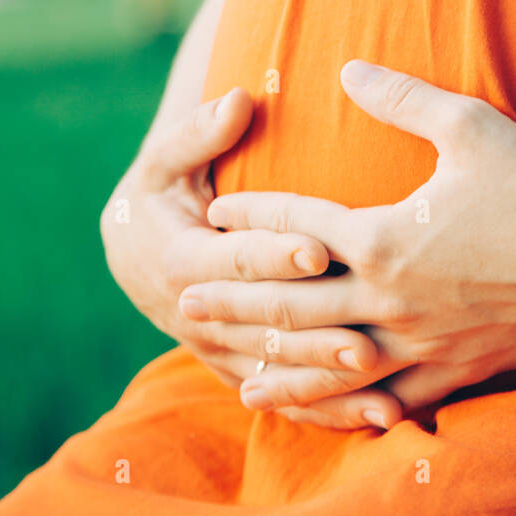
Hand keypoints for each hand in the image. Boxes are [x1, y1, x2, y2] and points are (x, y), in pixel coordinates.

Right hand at [100, 89, 382, 400]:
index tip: (321, 247)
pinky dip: (331, 410)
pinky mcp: (242, 370)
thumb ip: (201, 132)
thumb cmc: (163, 189)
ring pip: (277, 369)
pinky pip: (287, 397)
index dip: (276, 253)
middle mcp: (197, 314)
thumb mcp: (167, 159)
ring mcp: (220, 349)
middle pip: (262, 324)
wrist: (134, 251)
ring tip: (379, 371)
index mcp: (179, 258)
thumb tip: (236, 99)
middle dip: (314, 329)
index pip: (235, 259)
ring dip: (326, 376)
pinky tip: (381, 416)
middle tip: (367, 330)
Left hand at [192, 63, 515, 426]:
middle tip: (183, 301)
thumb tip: (345, 66)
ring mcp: (422, 341)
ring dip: (279, 366)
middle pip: (293, 302)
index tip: (214, 209)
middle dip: (235, 299)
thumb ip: (400, 97)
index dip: (252, 214)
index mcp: (384, 235)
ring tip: (236, 374)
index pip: (297, 225)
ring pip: (332, 363)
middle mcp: (391, 296)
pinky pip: (391, 398)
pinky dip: (351, 407)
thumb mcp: (469, 125)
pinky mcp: (456, 370)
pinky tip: (331, 415)